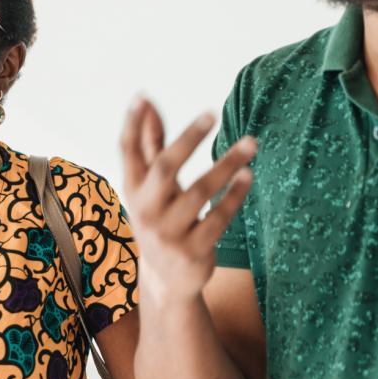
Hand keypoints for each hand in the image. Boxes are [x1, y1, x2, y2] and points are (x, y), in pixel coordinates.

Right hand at [121, 98, 256, 305]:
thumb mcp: (150, 186)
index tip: (142, 97)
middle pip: (164, 168)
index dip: (133, 125)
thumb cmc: (160, 217)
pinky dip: (234, 195)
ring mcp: (169, 232)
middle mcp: (145, 209)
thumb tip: (146, 102)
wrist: (166, 281)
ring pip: (200, 192)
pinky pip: (219, 218)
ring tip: (251, 142)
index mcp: (132, 189)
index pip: (127, 152)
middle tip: (212, 113)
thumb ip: (150, 144)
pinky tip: (248, 176)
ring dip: (227, 165)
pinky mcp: (194, 251)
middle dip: (187, 139)